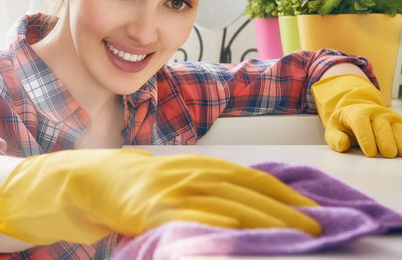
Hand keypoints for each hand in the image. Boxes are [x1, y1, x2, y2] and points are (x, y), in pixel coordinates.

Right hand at [0, 149, 320, 244]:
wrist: (86, 180)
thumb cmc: (130, 185)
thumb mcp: (171, 179)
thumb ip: (202, 188)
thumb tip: (242, 204)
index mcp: (194, 165)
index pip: (247, 176)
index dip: (281, 191)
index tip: (309, 206)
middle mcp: (187, 172)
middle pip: (244, 189)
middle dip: (283, 208)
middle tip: (315, 225)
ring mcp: (170, 190)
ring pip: (226, 203)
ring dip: (263, 219)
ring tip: (293, 235)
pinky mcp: (152, 208)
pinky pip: (189, 217)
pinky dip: (214, 224)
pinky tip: (234, 232)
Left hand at [312, 74, 401, 157]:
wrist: (358, 113)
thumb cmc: (346, 125)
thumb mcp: (334, 129)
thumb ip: (335, 138)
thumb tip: (343, 145)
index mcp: (357, 112)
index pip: (361, 123)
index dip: (366, 138)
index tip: (370, 153)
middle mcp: (375, 112)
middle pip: (381, 126)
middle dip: (385, 140)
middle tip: (388, 155)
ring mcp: (389, 117)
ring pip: (397, 127)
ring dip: (401, 140)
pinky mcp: (400, 123)